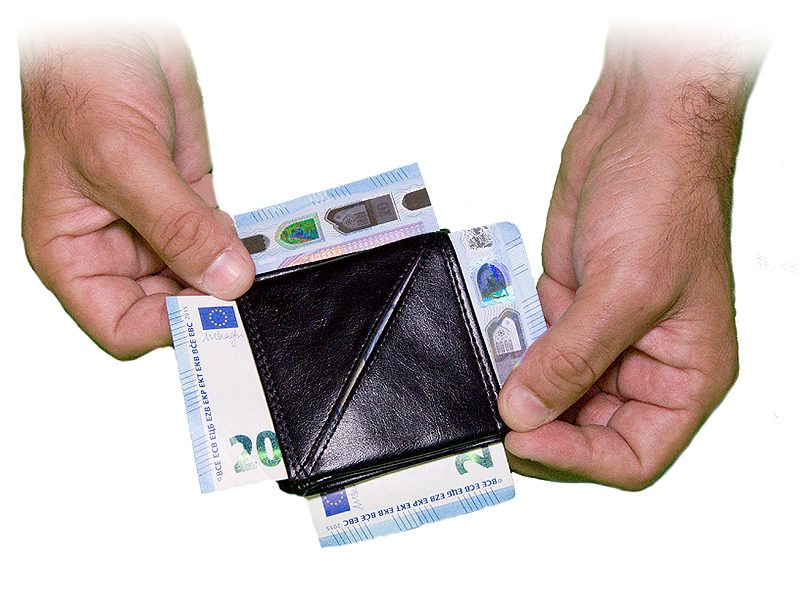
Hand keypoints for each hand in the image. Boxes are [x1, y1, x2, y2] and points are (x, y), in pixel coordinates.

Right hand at [20, 25, 253, 358]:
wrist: (108, 35)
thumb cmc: (80, 84)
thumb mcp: (123, 159)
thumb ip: (176, 225)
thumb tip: (225, 279)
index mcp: (73, 254)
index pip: (122, 324)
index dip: (169, 328)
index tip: (215, 313)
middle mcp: (114, 249)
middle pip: (169, 307)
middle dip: (209, 303)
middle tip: (248, 293)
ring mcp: (156, 227)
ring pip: (200, 277)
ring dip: (231, 275)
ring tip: (259, 266)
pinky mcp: (190, 202)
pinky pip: (220, 240)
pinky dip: (241, 244)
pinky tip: (258, 241)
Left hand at [498, 29, 763, 488]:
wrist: (640, 130)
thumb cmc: (669, 195)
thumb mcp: (627, 288)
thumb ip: (573, 357)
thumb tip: (525, 411)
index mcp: (685, 374)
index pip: (633, 455)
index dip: (578, 458)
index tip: (526, 438)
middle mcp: (643, 363)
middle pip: (583, 428)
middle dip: (539, 424)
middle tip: (492, 414)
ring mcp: (601, 335)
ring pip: (550, 389)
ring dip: (517, 383)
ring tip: (489, 370)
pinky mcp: (567, 305)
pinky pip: (530, 343)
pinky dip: (507, 343)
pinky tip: (490, 332)